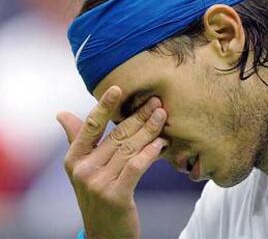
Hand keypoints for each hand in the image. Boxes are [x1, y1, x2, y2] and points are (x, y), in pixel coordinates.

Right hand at [57, 86, 167, 238]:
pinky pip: (136, 167)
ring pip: (129, 149)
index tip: (118, 88)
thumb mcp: (83, 168)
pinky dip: (150, 153)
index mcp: (74, 158)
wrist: (104, 233)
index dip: (105, 106)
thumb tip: (61, 113)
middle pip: (117, 136)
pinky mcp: (115, 196)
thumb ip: (77, 139)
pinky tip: (161, 143)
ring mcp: (98, 184)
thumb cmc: (98, 193)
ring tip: (162, 117)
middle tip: (156, 102)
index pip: (91, 126)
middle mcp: (83, 169)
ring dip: (149, 131)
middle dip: (139, 117)